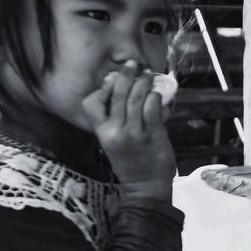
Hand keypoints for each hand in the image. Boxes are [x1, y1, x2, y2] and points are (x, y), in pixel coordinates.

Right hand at [91, 67, 175, 196]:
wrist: (145, 186)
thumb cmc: (130, 162)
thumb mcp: (113, 141)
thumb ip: (116, 119)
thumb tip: (126, 90)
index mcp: (101, 132)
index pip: (91, 103)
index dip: (102, 88)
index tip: (112, 77)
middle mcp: (115, 131)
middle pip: (118, 95)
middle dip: (125, 75)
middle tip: (133, 64)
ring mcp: (134, 133)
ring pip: (136, 98)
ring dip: (143, 82)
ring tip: (148, 74)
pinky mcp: (153, 135)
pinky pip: (153, 108)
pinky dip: (156, 97)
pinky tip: (158, 94)